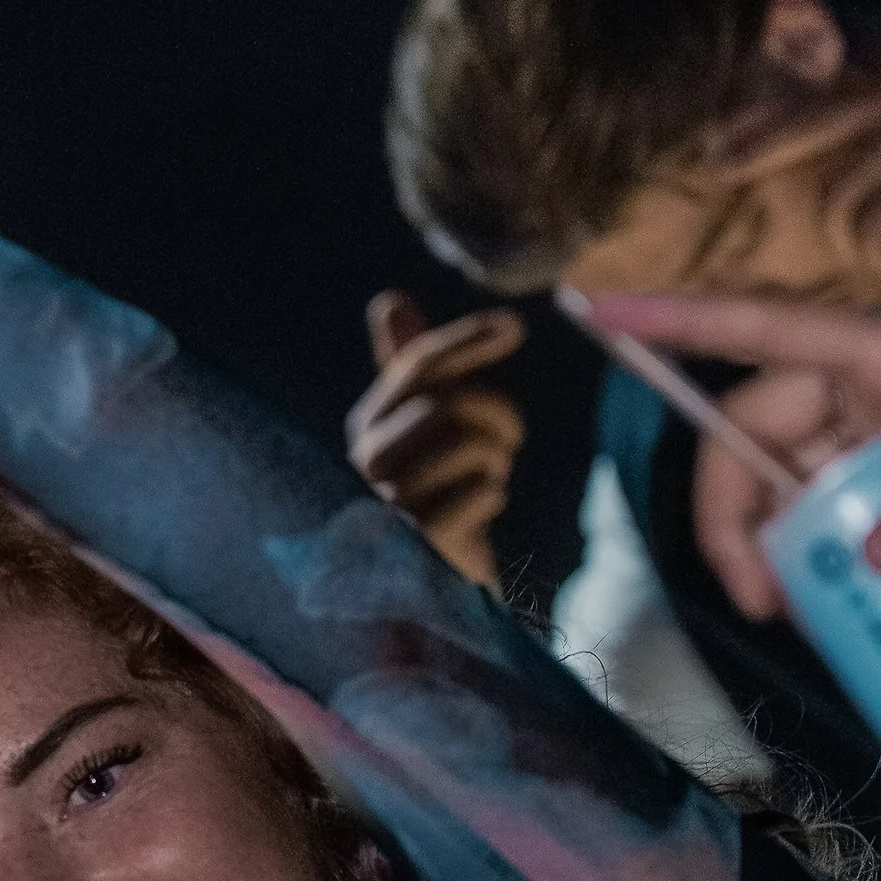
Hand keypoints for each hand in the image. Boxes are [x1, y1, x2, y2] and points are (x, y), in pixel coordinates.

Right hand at [344, 290, 525, 586]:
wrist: (434, 582)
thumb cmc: (435, 494)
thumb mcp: (422, 429)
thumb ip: (410, 368)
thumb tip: (387, 299)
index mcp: (367, 424)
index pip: (418, 364)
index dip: (468, 339)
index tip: (514, 328)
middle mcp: (366, 460)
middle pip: (453, 401)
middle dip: (498, 415)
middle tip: (508, 440)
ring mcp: (389, 502)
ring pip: (472, 442)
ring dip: (497, 460)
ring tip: (486, 479)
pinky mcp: (419, 541)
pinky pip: (482, 489)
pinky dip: (493, 496)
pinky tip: (477, 514)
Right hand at [586, 289, 880, 611]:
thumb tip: (874, 550)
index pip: (771, 328)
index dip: (683, 321)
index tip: (602, 312)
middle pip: (761, 429)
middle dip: (736, 509)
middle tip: (759, 599)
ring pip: (790, 479)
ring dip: (774, 545)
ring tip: (798, 616)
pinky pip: (833, 513)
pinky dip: (818, 559)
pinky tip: (836, 610)